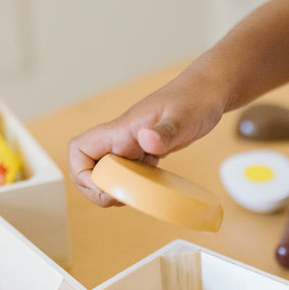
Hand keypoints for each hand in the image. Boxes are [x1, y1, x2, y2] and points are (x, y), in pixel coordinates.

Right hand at [68, 79, 221, 205]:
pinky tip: (153, 183)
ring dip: (116, 189)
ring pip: (108, 172)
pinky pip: (129, 171)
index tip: (106, 186)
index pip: (79, 150)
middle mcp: (121, 138)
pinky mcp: (146, 151)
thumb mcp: (184, 119)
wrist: (208, 91)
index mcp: (121, 130)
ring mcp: (133, 145)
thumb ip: (165, 131)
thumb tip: (146, 141)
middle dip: (98, 189)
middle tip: (122, 198)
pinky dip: (135, 184)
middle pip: (89, 167)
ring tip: (138, 194)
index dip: (83, 174)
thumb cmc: (195, 100)